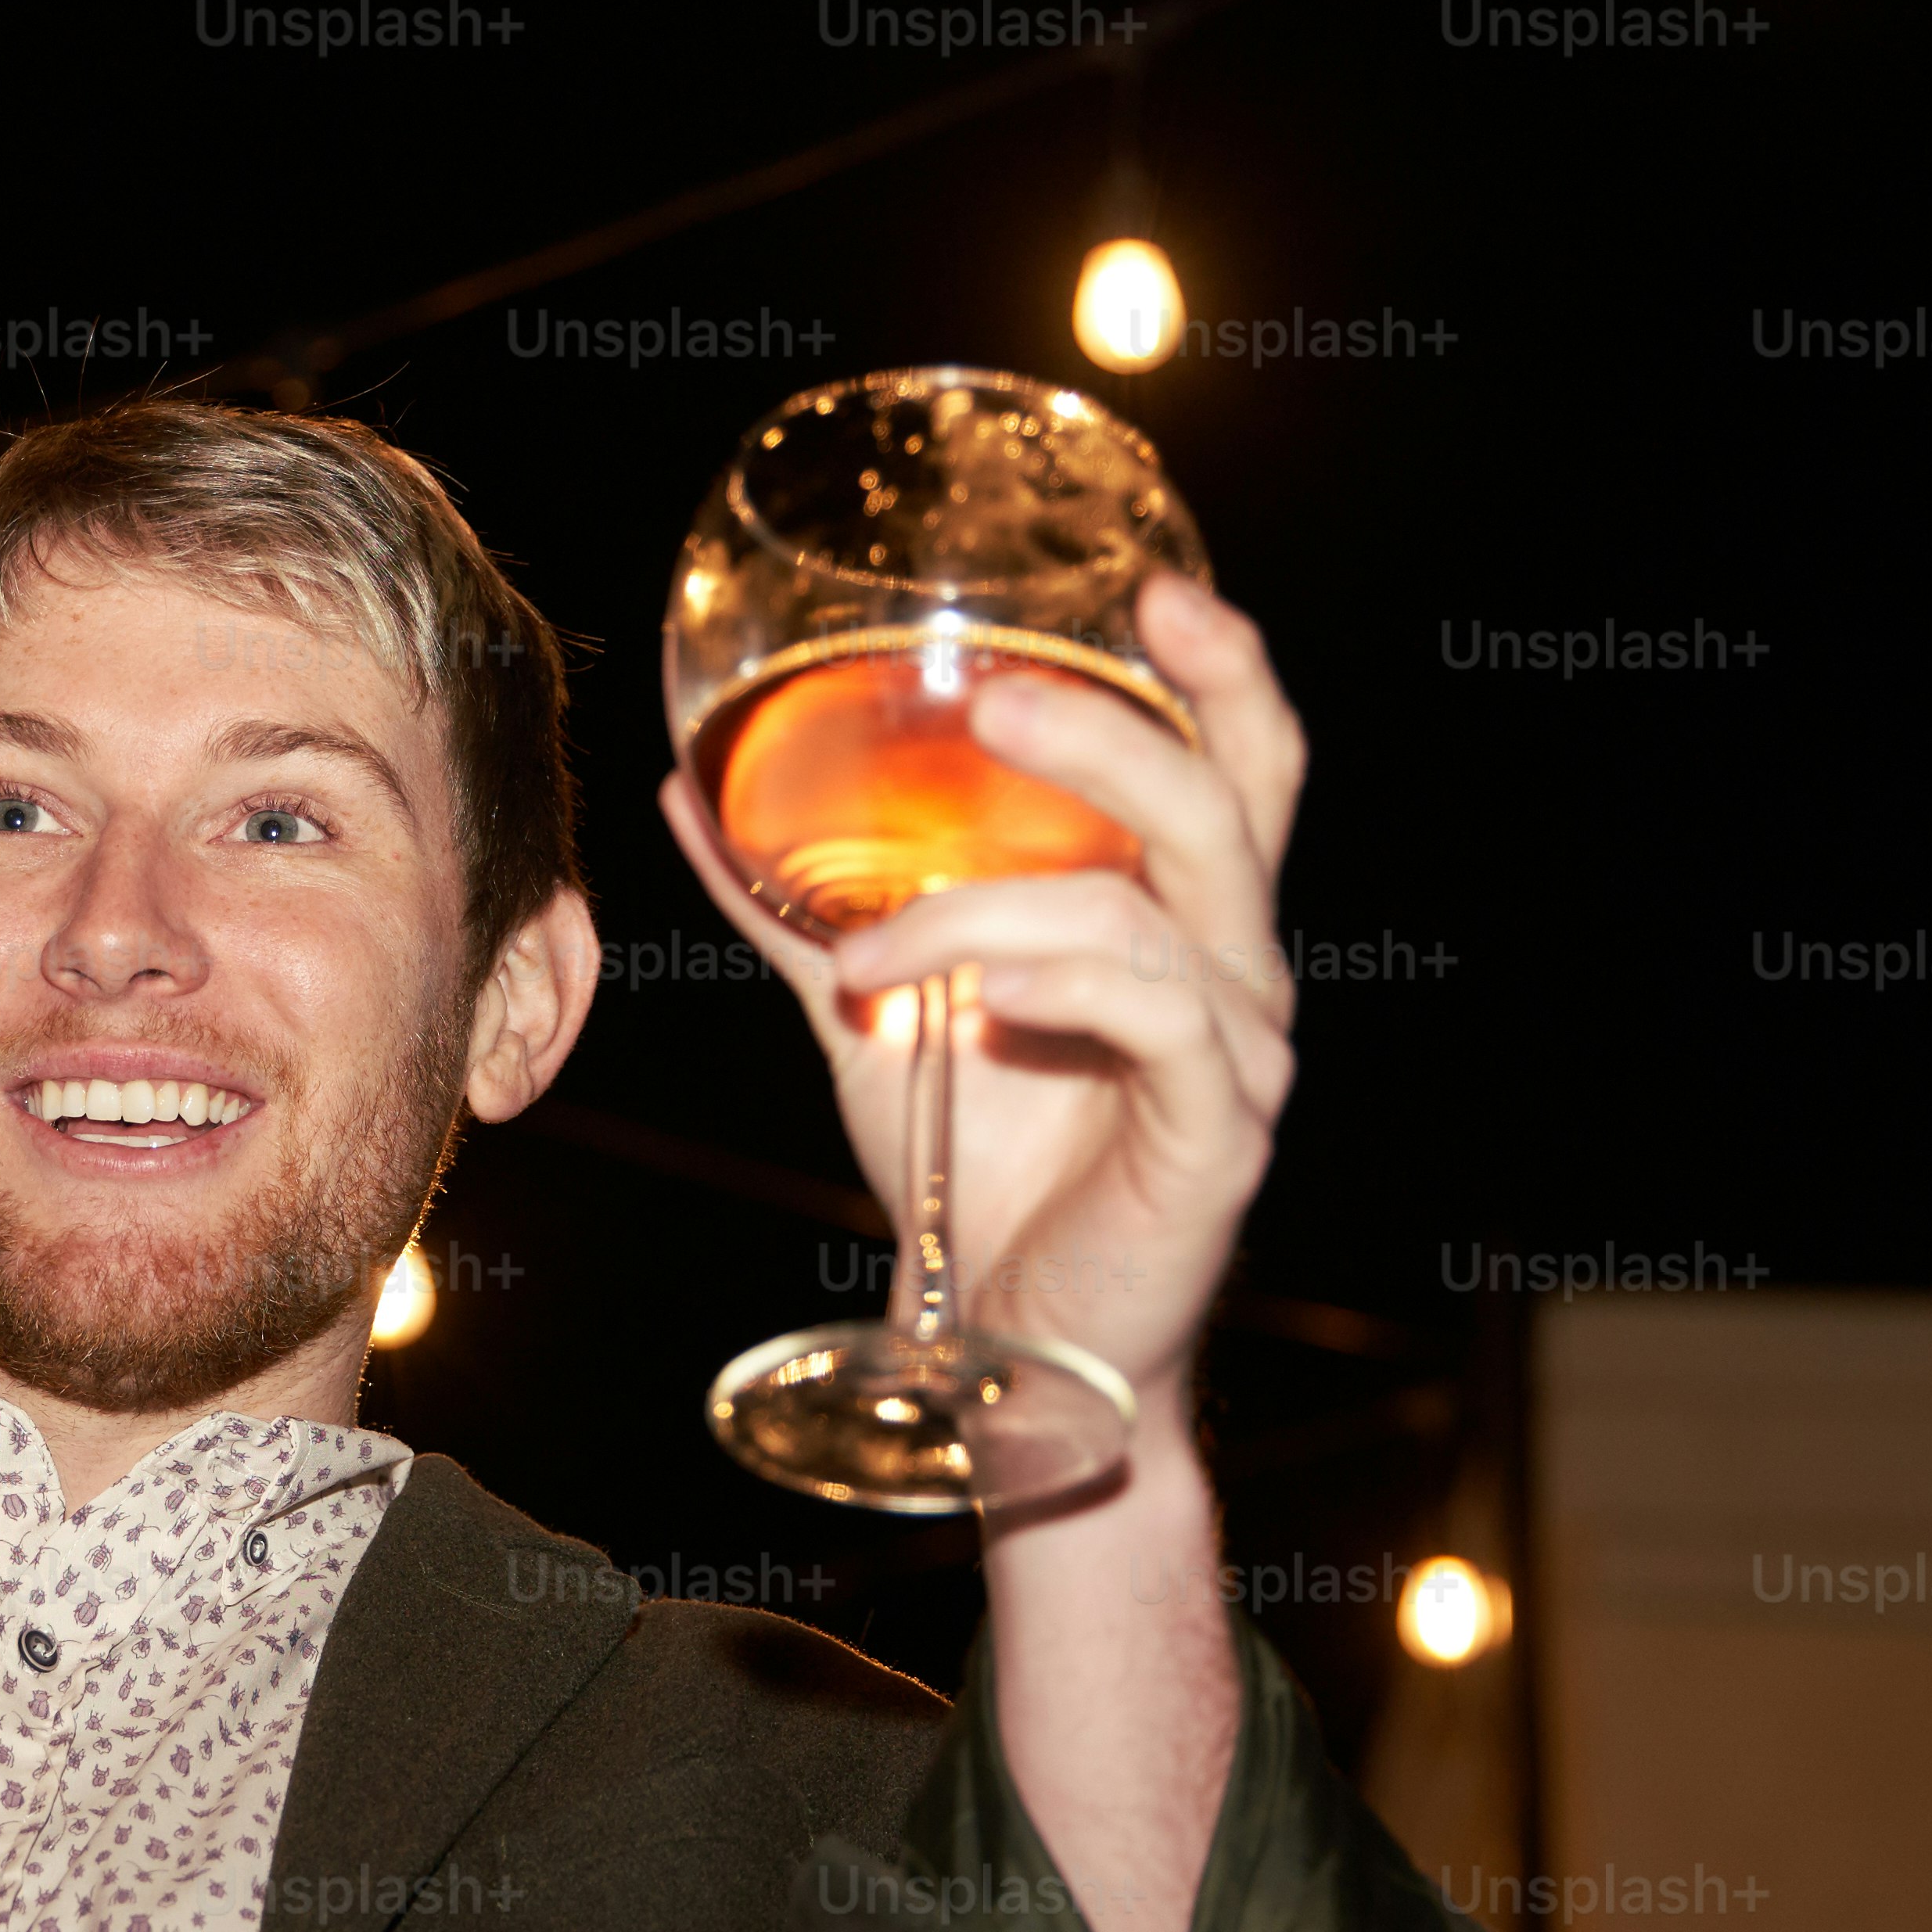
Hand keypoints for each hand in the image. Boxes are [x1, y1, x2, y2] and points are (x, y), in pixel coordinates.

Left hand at [656, 570, 1304, 1423]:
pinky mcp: (1218, 1136)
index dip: (1220, 668)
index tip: (1150, 589)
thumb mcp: (876, 1009)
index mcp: (1179, 915)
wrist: (1006, 1342)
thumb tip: (691, 790)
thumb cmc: (971, 1157)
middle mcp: (1232, 967)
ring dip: (995, 910)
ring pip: (1152, 917)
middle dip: (1113, 732)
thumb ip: (801, 905)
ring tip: (876, 951)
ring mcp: (1238, 1052)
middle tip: (995, 697)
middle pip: (1223, 803)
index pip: (1240, 762)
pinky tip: (982, 1001)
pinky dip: (1061, 992)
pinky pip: (1160, 1026)